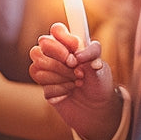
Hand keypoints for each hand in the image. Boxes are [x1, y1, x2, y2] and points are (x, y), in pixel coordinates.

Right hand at [29, 23, 122, 139]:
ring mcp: (47, 68)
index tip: (75, 49)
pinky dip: (58, 88)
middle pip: (42, 43)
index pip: (56, 29)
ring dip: (61, 75)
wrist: (96, 110)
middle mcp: (56, 53)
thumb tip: (78, 55)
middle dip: (59, 58)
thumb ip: (91, 56)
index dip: (63, 37)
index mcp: (70, 43)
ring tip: (76, 81)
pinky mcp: (44, 85)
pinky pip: (42, 83)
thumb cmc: (99, 83)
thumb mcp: (101, 68)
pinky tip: (69, 91)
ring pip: (38, 64)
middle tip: (75, 67)